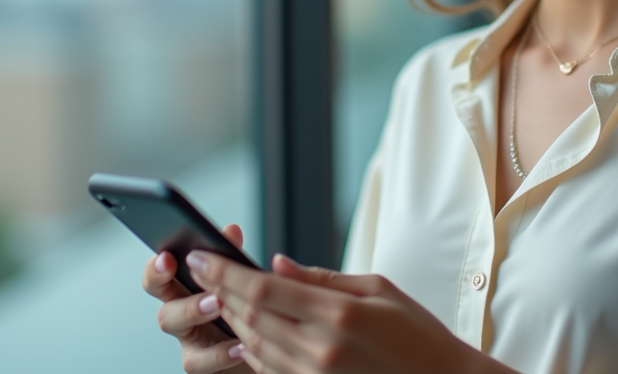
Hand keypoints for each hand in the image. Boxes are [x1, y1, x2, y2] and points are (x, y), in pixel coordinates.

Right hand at [141, 224, 253, 372]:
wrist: (268, 350)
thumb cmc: (248, 311)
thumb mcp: (242, 281)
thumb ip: (232, 258)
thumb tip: (231, 231)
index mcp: (187, 287)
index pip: (159, 272)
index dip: (157, 266)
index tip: (166, 257)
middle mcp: (181, 311)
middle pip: (159, 296)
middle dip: (166, 285)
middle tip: (189, 271)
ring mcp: (188, 338)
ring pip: (172, 324)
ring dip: (192, 310)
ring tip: (218, 303)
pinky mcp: (201, 362)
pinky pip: (198, 360)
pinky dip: (219, 353)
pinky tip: (240, 345)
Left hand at [187, 251, 500, 373]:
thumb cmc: (417, 333)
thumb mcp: (378, 288)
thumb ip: (322, 277)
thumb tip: (277, 263)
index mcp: (338, 315)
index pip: (264, 288)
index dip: (226, 272)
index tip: (201, 256)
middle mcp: (320, 350)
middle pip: (251, 317)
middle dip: (220, 291)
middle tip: (200, 270)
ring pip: (254, 346)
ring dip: (231, 320)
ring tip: (217, 296)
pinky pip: (269, 371)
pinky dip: (251, 349)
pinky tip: (244, 332)